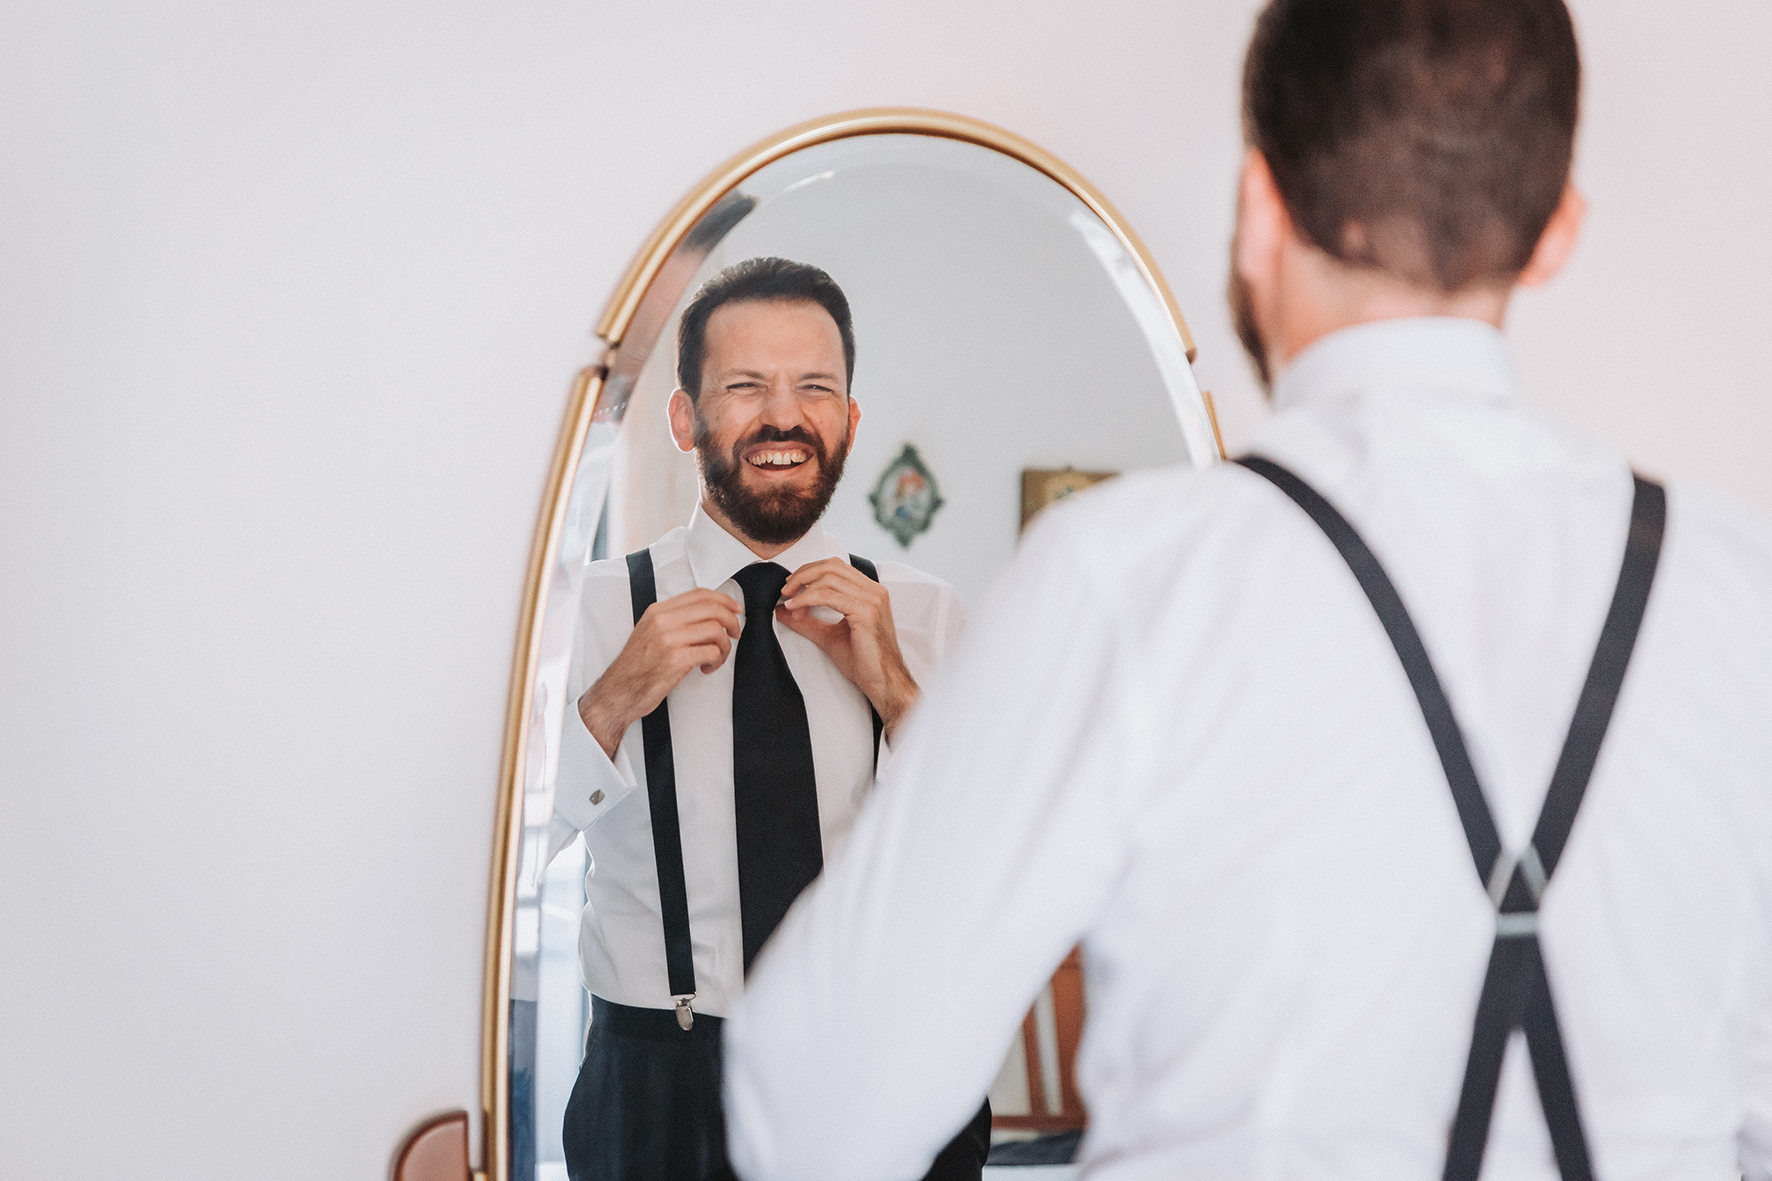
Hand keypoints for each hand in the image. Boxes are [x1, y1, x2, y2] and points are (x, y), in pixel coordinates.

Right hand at [577, 588, 742, 757]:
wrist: (618, 692)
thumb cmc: (636, 667)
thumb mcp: (649, 633)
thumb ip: (673, 621)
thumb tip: (707, 616)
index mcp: (657, 612)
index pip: (699, 594)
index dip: (724, 600)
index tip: (735, 609)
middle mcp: (662, 621)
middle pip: (712, 609)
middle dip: (732, 622)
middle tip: (735, 634)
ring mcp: (668, 640)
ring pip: (716, 630)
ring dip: (725, 647)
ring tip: (717, 657)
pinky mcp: (676, 660)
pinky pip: (712, 652)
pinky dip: (717, 661)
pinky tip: (707, 668)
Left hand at [776, 558, 917, 735]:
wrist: (883, 682)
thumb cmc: (863, 661)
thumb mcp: (829, 635)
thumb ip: (807, 620)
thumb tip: (781, 609)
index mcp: (870, 592)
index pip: (836, 566)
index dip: (809, 571)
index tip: (791, 586)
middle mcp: (874, 590)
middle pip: (831, 566)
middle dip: (803, 574)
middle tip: (785, 590)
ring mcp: (872, 599)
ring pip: (828, 578)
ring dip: (802, 588)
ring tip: (789, 604)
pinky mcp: (866, 611)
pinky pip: (828, 595)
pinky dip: (807, 599)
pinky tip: (795, 609)